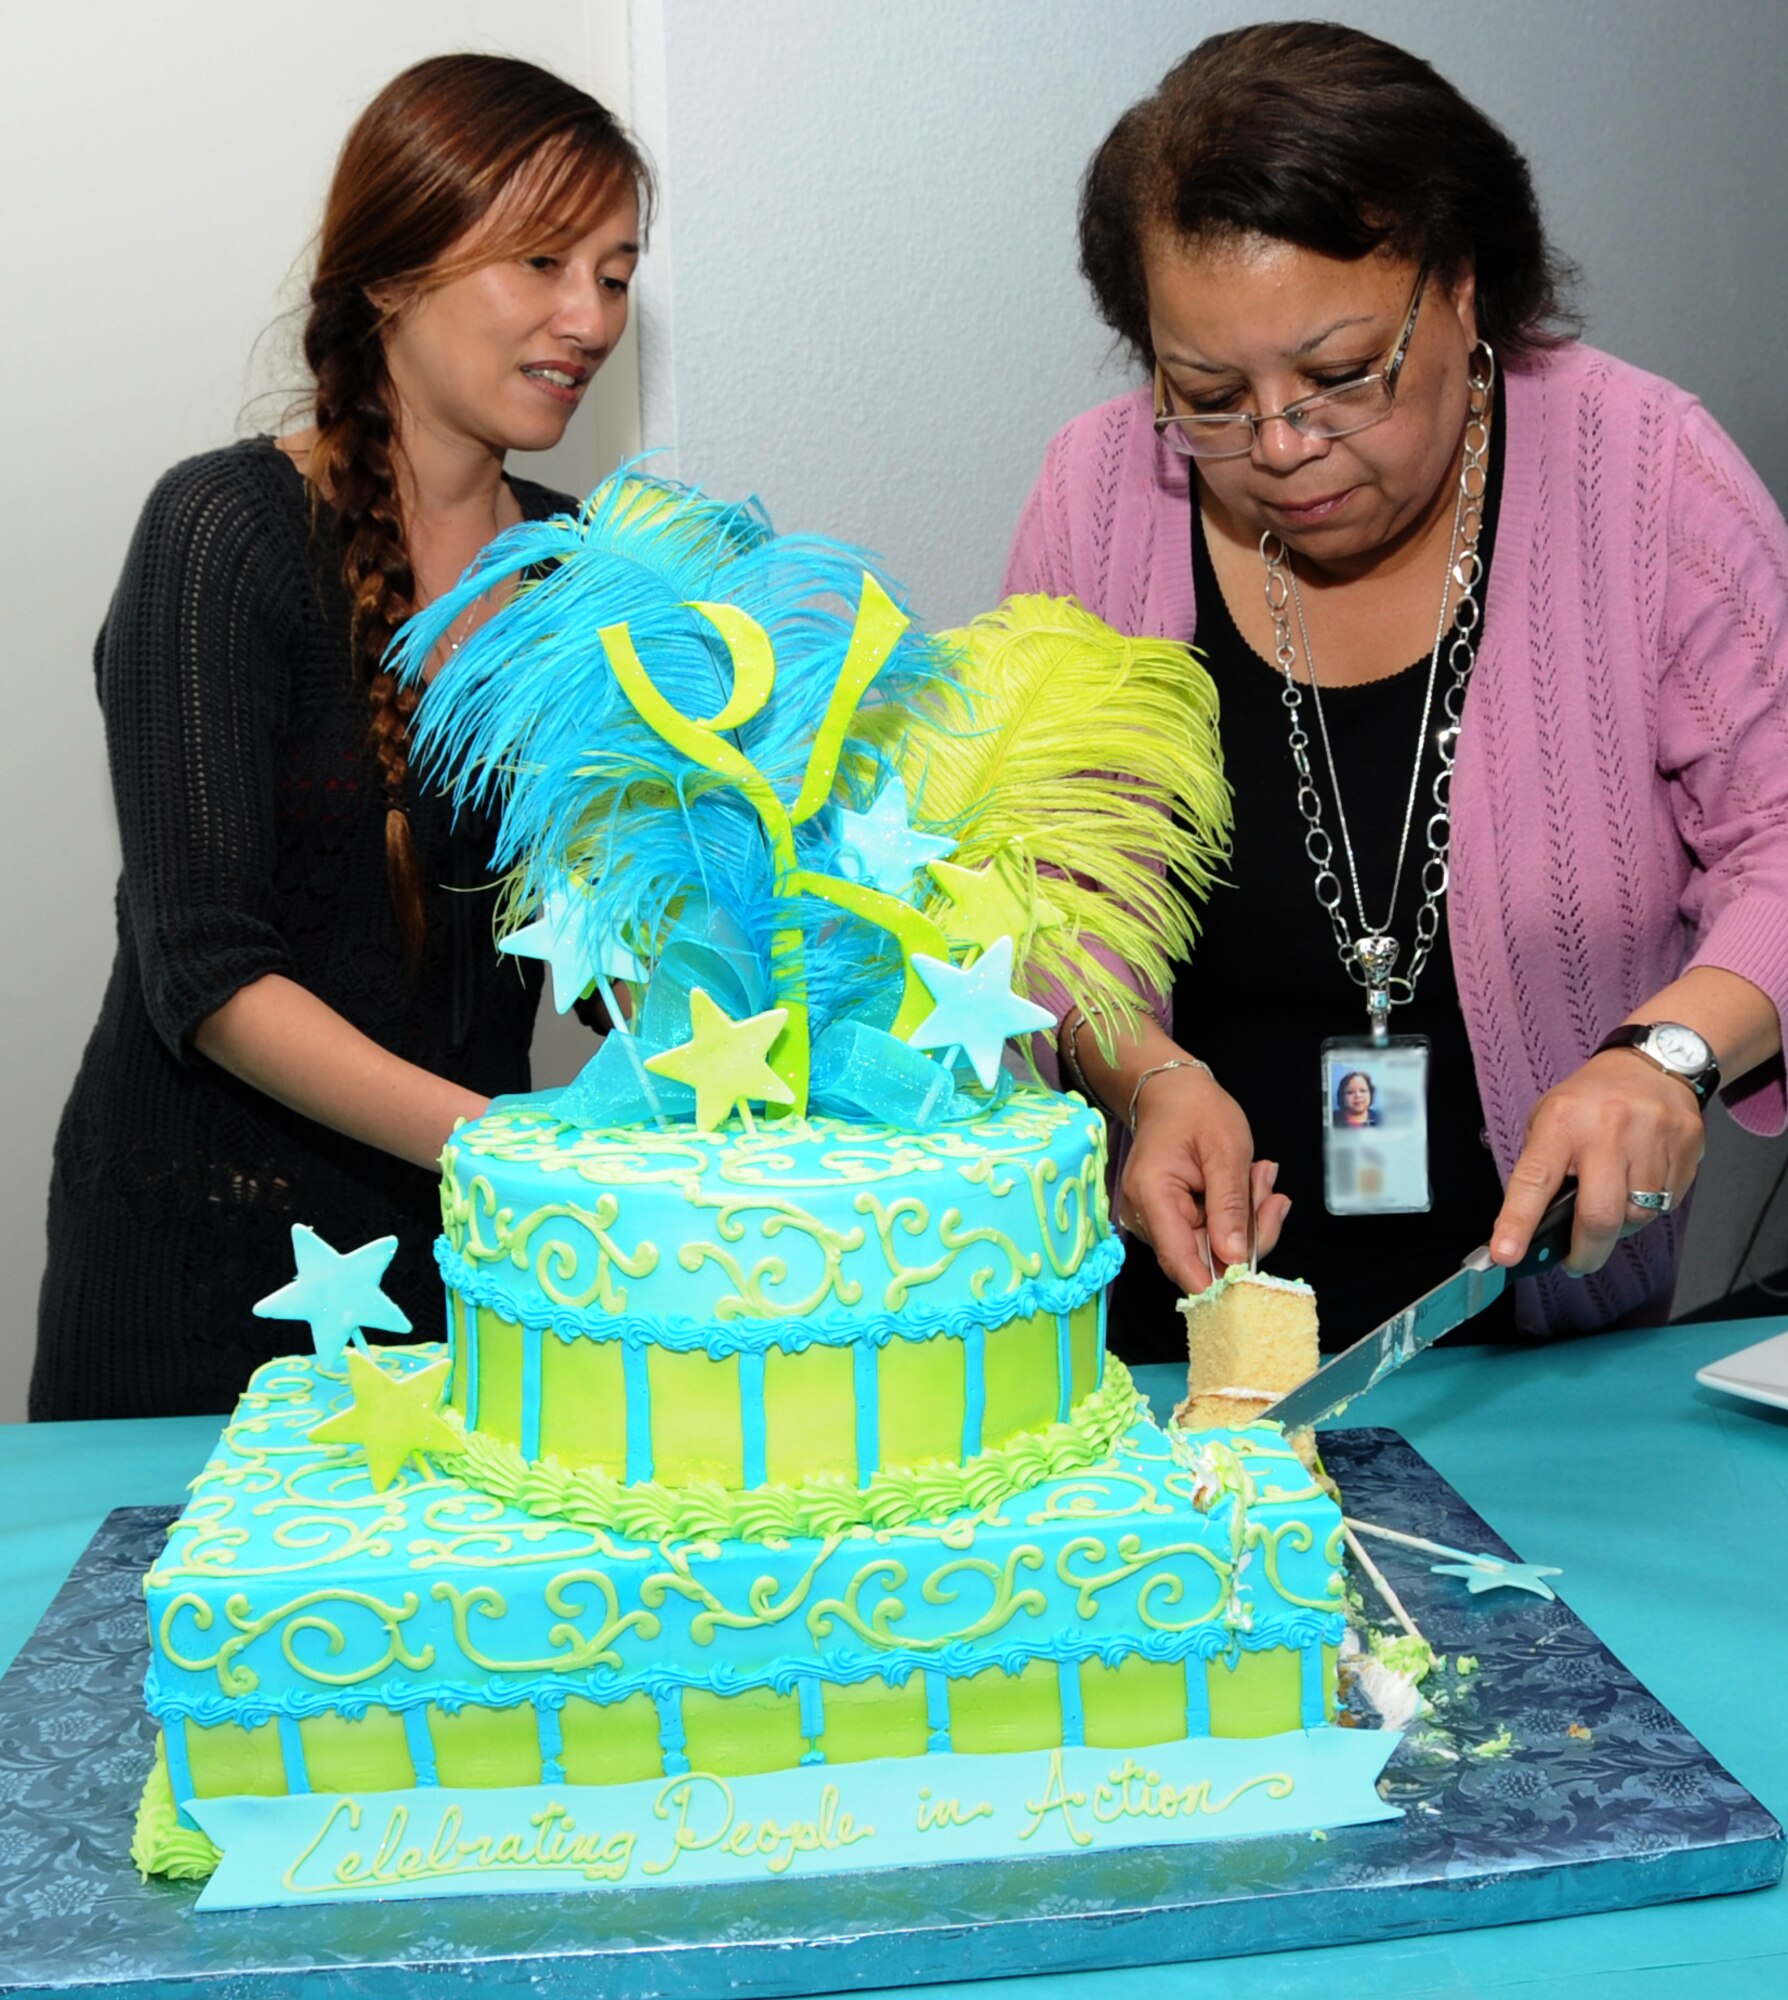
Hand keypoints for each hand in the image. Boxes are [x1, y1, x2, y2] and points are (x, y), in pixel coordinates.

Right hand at [1118, 1066, 1291, 1292]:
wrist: (1172, 1092)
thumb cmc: (1197, 1111)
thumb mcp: (1227, 1151)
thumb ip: (1231, 1206)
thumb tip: (1234, 1259)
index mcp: (1152, 1195)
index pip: (1179, 1259)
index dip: (1214, 1283)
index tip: (1253, 1286)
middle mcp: (1145, 1215)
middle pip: (1202, 1256)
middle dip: (1247, 1233)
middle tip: (1270, 1193)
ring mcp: (1155, 1219)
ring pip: (1211, 1247)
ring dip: (1244, 1219)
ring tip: (1257, 1177)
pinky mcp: (1169, 1219)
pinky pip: (1208, 1234)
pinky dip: (1234, 1215)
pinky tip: (1245, 1183)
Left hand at [1491, 1051, 1706, 1274]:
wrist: (1651, 1063)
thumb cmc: (1589, 1101)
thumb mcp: (1549, 1120)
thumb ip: (1542, 1170)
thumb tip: (1534, 1231)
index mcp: (1562, 1123)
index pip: (1534, 1180)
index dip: (1518, 1222)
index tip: (1505, 1254)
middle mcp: (1608, 1129)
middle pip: (1599, 1215)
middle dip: (1587, 1252)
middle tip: (1577, 1261)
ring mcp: (1652, 1136)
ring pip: (1638, 1215)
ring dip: (1622, 1225)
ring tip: (1613, 1203)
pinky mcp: (1687, 1145)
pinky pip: (1668, 1202)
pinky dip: (1651, 1206)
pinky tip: (1641, 1182)